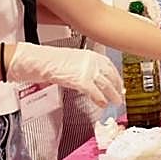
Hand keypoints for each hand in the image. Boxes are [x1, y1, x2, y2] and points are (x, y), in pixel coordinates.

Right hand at [8, 43, 123, 106]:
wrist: (40, 61)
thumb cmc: (52, 61)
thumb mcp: (75, 60)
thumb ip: (86, 68)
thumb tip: (94, 79)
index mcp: (92, 55)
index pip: (110, 67)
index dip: (117, 78)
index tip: (120, 85)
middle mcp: (93, 61)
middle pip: (111, 77)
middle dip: (117, 88)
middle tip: (120, 97)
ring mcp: (88, 70)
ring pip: (106, 85)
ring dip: (112, 95)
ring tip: (115, 102)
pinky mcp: (82, 80)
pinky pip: (95, 92)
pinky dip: (100, 99)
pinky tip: (102, 104)